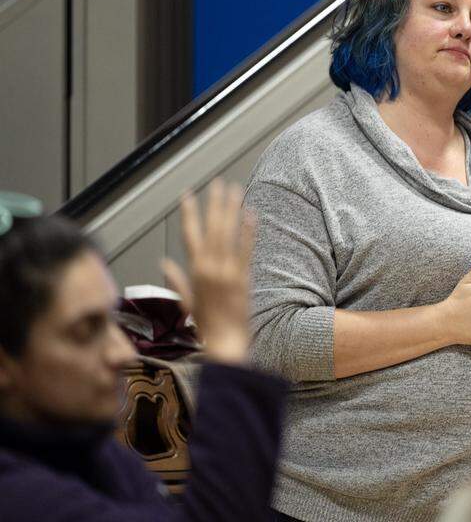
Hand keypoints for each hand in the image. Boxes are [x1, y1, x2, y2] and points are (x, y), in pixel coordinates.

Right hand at [162, 179, 255, 364]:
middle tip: (218, 184)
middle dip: (214, 204)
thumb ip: (176, 280)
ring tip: (234, 191)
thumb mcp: (186, 302)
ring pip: (228, 233)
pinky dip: (248, 231)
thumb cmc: (206, 326)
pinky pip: (247, 249)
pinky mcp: (245, 277)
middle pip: (212, 228)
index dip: (189, 213)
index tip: (188, 195)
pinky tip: (251, 214)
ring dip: (231, 210)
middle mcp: (210, 267)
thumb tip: (164, 263)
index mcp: (194, 271)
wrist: (225, 343)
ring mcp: (229, 271)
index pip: (189, 234)